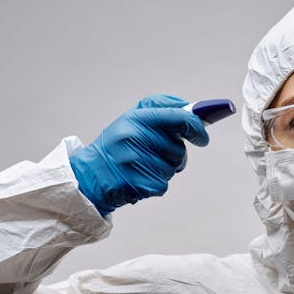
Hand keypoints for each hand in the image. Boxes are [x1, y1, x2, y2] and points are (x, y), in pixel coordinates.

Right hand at [69, 94, 208, 216]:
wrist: (90, 175)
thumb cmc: (116, 146)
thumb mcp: (132, 119)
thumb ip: (161, 110)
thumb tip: (193, 111)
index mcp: (136, 118)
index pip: (179, 118)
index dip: (196, 127)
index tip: (202, 137)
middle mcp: (136, 138)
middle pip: (179, 148)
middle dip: (175, 153)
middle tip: (157, 153)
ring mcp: (138, 162)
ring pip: (173, 167)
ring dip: (165, 168)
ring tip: (143, 164)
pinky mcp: (141, 184)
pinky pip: (164, 183)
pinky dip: (156, 182)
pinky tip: (139, 177)